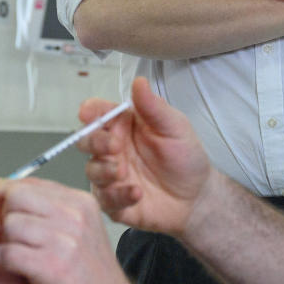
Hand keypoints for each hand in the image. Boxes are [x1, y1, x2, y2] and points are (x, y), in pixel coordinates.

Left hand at [0, 176, 138, 283]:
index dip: (0, 186)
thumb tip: (5, 190)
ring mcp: (65, 242)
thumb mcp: (81, 231)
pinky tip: (2, 267)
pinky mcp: (51, 268)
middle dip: (6, 218)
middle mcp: (75, 217)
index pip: (30, 183)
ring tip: (15, 257)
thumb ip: (51, 210)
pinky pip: (6, 253)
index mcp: (81, 203)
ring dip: (4, 242)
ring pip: (10, 225)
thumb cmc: (90, 276)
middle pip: (16, 198)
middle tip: (13, 239)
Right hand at [79, 77, 212, 236]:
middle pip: (86, 141)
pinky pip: (105, 200)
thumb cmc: (185, 157)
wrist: (197, 196)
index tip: (88, 113)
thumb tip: (139, 81)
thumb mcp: (175, 127)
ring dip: (104, 171)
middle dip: (94, 142)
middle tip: (114, 147)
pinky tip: (136, 193)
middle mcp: (112, 149)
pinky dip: (117, 196)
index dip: (90, 111)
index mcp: (122, 125)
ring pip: (91, 171)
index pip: (97, 113)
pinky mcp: (115, 201)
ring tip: (122, 173)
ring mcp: (111, 176)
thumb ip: (154, 107)